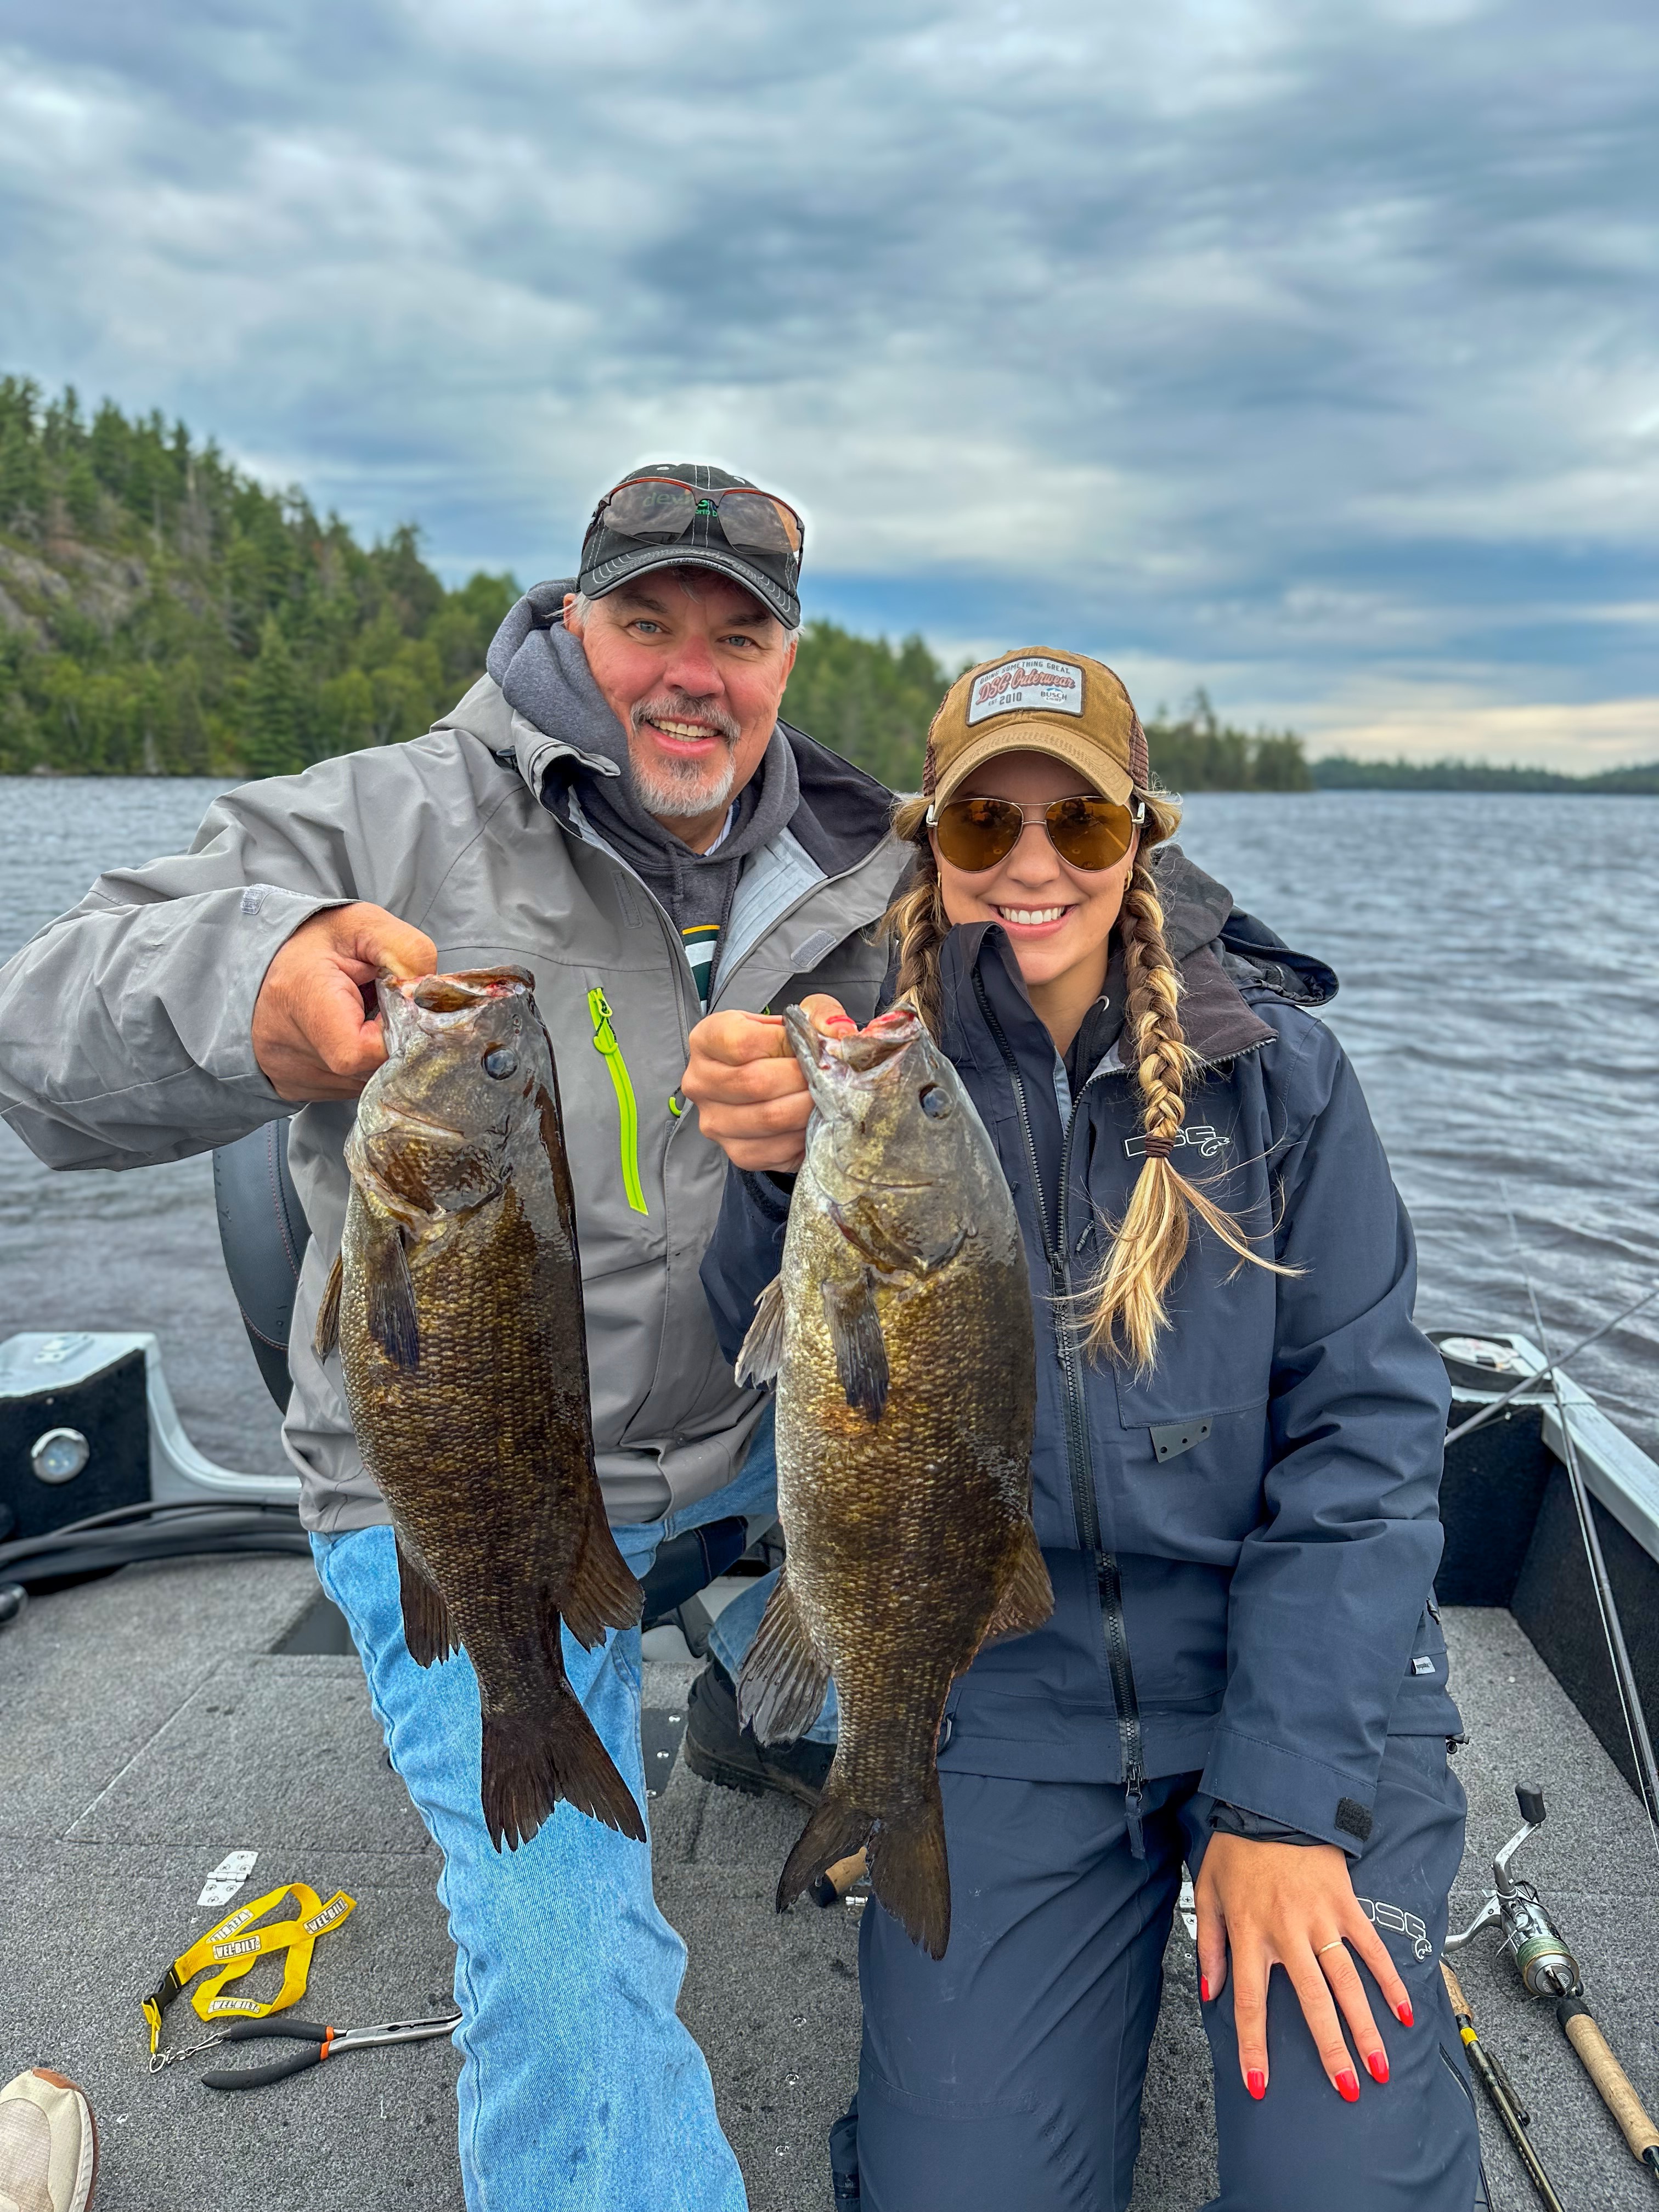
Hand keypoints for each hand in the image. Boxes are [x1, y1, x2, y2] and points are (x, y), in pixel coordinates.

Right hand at [253, 902, 436, 1100]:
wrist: (264, 957)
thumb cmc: (318, 940)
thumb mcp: (365, 925)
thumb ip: (407, 952)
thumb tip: (428, 997)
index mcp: (300, 997)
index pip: (362, 1051)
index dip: (395, 1033)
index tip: (393, 1005)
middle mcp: (283, 1046)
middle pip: (367, 1073)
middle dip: (389, 1042)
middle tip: (378, 1008)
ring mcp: (285, 1073)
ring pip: (360, 1084)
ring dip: (374, 1055)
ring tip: (358, 1018)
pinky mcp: (288, 1086)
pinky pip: (343, 1089)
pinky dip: (357, 1066)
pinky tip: (345, 1034)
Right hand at [680, 994, 852, 1171]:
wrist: (774, 1078)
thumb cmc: (782, 1045)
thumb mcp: (798, 1017)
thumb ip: (819, 1014)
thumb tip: (839, 1032)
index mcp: (706, 1039)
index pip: (741, 1043)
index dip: (785, 1045)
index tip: (809, 1046)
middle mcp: (699, 1082)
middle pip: (756, 1083)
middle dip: (803, 1079)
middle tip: (829, 1076)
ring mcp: (714, 1122)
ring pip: (770, 1118)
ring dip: (808, 1107)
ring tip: (826, 1096)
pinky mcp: (737, 1152)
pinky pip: (777, 1149)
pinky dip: (805, 1135)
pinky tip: (815, 1120)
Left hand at [1195, 1833, 1410, 2103]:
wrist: (1271, 1801)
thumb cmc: (1236, 1849)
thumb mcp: (1207, 1892)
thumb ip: (1210, 1946)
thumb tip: (1210, 1993)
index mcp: (1249, 1934)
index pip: (1250, 2003)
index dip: (1254, 2047)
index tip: (1260, 2086)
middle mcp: (1287, 1933)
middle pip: (1312, 2002)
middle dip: (1330, 2050)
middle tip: (1346, 2088)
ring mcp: (1321, 1920)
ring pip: (1347, 1983)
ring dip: (1366, 2028)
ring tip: (1380, 2068)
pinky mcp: (1346, 1905)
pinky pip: (1372, 1947)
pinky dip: (1390, 1980)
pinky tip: (1405, 2013)